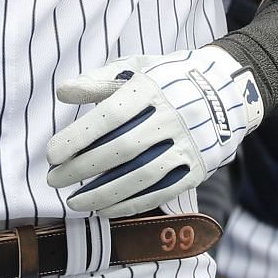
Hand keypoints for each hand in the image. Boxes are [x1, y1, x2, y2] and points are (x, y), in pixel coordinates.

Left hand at [45, 46, 264, 216]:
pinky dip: (131, 204)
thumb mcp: (136, 67)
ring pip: (141, 176)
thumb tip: (63, 92)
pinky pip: (161, 192)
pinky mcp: (197, 169)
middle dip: (83, 168)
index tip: (51, 153)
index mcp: (151, 88)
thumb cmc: (167, 78)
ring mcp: (187, 145)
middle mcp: (171, 117)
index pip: (109, 116)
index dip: (78, 137)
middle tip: (54, 179)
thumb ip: (99, 80)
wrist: (226, 91)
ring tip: (75, 202)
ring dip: (104, 194)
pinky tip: (105, 210)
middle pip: (121, 149)